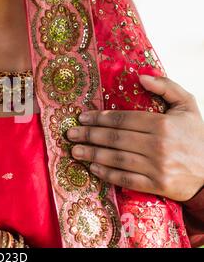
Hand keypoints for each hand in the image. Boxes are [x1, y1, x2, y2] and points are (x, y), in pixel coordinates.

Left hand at [67, 75, 203, 201]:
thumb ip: (166, 87)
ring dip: (92, 154)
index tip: (82, 117)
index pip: (123, 119)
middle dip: (89, 135)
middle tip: (70, 134)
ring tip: (75, 150)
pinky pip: (126, 178)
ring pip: (116, 158)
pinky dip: (107, 174)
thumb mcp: (187, 105)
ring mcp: (157, 167)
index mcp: (162, 124)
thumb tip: (141, 76)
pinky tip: (93, 168)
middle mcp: (158, 145)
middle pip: (115, 138)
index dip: (99, 118)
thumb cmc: (196, 135)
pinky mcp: (157, 185)